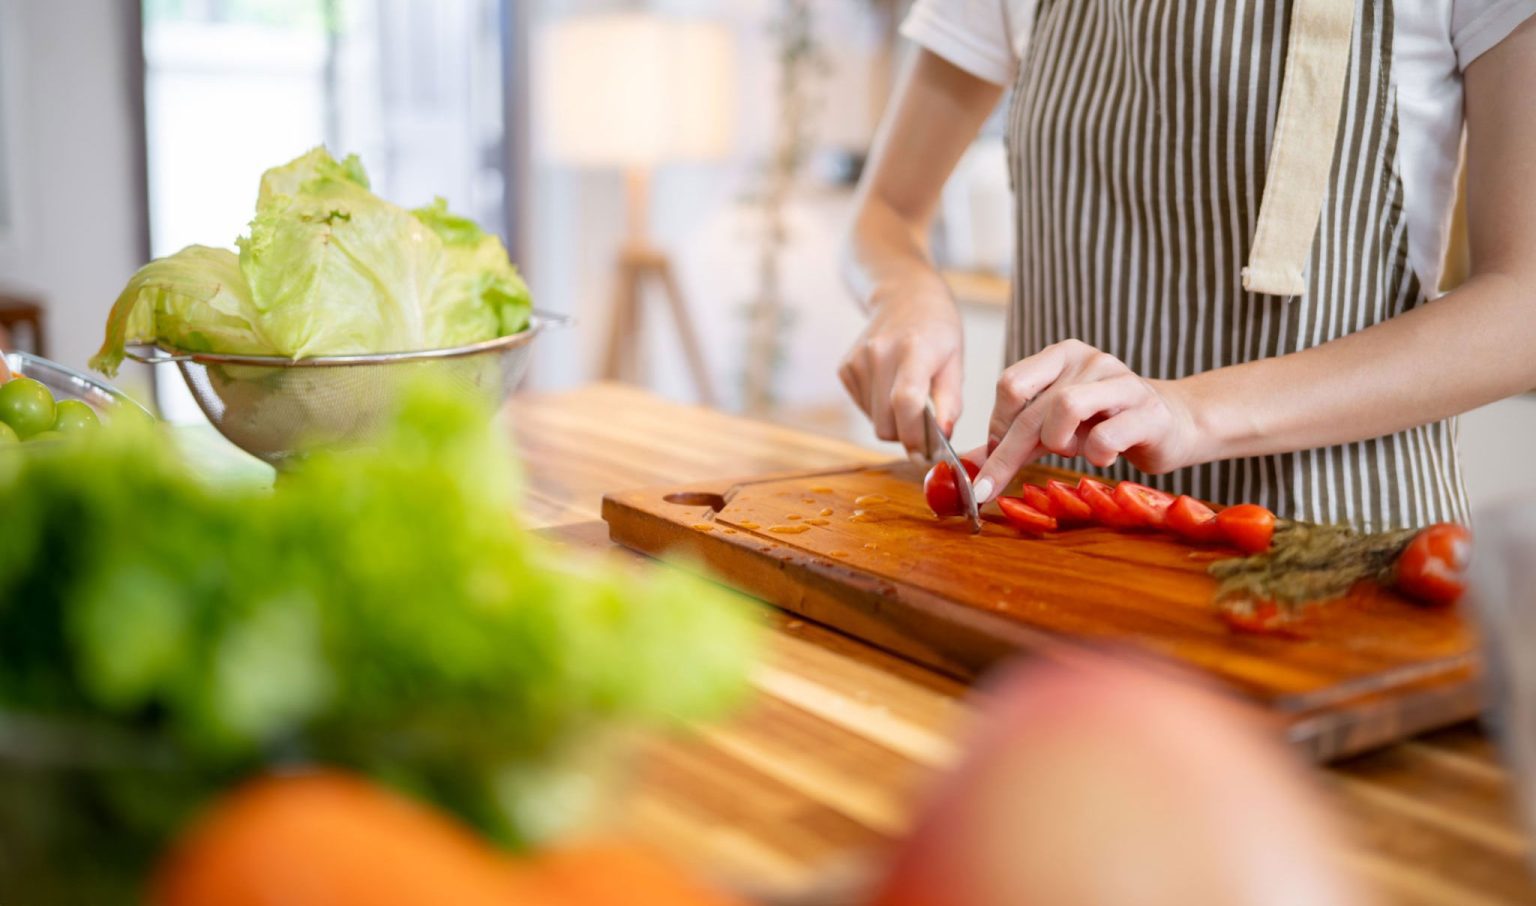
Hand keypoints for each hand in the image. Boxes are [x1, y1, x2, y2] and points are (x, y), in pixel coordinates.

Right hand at [838, 287, 963, 455]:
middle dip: (906, 435)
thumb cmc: (937, 329)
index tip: (927, 454)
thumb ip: (951, 402)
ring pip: (874, 421)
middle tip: (925, 428)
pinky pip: (863, 408)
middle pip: (886, 422)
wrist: (903, 294)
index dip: (915, 436)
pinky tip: (891, 386)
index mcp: (912, 349)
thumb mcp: (955, 360)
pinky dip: (879, 408)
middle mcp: (879, 353)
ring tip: (909, 396)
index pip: (906, 402)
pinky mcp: (845, 368)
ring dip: (893, 421)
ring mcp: (857, 361)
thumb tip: (944, 436)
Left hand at [971, 340, 1201, 501]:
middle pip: (1033, 407)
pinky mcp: (1148, 411)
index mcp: (1061, 356)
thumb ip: (1015, 438)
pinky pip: (1104, 437)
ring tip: (1075, 450)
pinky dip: (1095, 455)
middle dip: (1007, 454)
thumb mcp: (1056, 425)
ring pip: (1065, 409)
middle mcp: (1090, 361)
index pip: (1011, 384)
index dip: (996, 424)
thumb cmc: (1107, 422)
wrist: (1174, 423)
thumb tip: (969, 464)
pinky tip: (1105, 455)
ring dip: (1059, 442)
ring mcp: (1121, 382)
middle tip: (989, 487)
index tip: (996, 453)